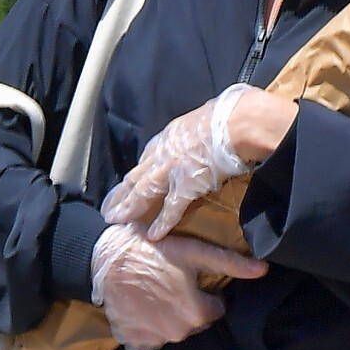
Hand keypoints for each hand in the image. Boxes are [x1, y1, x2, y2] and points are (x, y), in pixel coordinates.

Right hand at [90, 226, 265, 349]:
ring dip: (167, 316)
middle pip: (194, 322)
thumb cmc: (151, 251)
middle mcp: (178, 333)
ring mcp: (154, 340)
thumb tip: (264, 270)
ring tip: (153, 292)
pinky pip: (149, 338)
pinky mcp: (133, 341)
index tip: (189, 279)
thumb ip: (229, 263)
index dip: (205, 293)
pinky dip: (147, 326)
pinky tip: (141, 306)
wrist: (103, 260)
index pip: (215, 309)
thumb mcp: (192, 251)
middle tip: (170, 283)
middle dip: (187, 306)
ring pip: (172, 330)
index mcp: (197, 314)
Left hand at [103, 87, 296, 241]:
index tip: (130, 181)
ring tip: (116, 220)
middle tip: (109, 206)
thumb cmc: (232, 114)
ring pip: (144, 191)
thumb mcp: (209, 115)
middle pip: (138, 175)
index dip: (139, 171)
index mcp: (173, 134)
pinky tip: (153, 235)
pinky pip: (171, 208)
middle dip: (122, 192)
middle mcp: (166, 151)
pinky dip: (161, 223)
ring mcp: (173, 169)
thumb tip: (212, 127)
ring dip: (128, 207)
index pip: (150, 155)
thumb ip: (203, 127)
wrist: (240, 122)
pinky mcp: (186, 185)